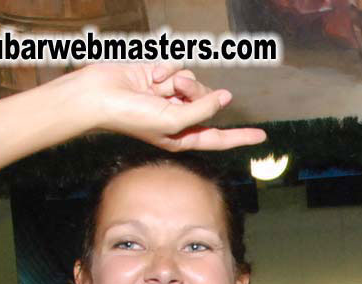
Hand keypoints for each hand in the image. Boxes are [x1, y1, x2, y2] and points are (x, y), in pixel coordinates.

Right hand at [57, 63, 265, 151]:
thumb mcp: (174, 121)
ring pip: (194, 81)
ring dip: (179, 81)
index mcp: (182, 136)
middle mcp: (178, 117)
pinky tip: (150, 76)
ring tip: (159, 86)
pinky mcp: (160, 77)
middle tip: (178, 92)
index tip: (262, 136)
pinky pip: (178, 67)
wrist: (100, 95)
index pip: (218, 137)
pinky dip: (166, 69)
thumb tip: (225, 97)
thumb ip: (203, 110)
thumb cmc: (133, 117)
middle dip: (197, 93)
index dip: (240, 136)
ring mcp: (169, 97)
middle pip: (208, 102)